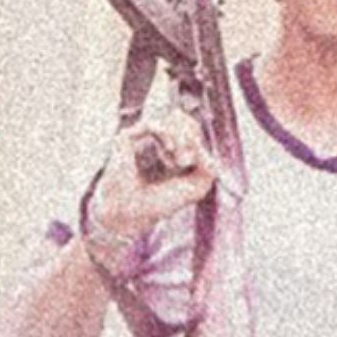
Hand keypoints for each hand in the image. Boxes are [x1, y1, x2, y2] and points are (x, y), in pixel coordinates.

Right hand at [84, 106, 218, 247]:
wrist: (131, 216)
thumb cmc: (159, 204)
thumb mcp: (195, 189)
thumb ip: (209, 168)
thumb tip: (204, 147)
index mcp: (171, 150)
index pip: (189, 127)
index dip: (196, 138)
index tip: (193, 161)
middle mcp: (155, 141)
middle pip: (182, 119)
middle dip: (190, 137)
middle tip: (186, 161)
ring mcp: (141, 138)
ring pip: (169, 119)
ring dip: (181, 138)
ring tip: (178, 160)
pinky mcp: (127, 138)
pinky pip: (153, 123)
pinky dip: (167, 133)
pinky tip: (170, 149)